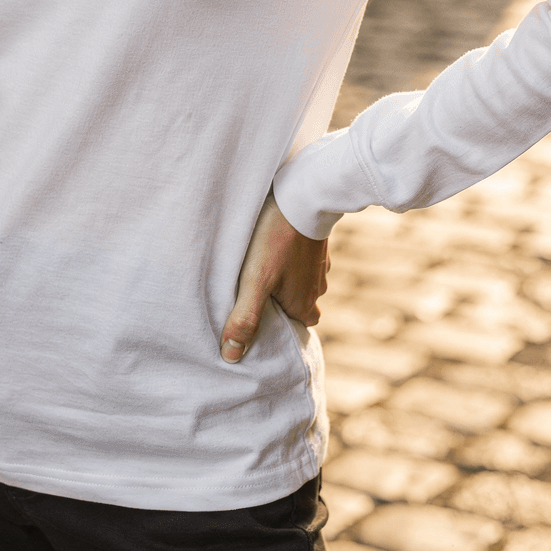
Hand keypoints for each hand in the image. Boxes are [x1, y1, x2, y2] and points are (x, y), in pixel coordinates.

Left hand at [220, 192, 329, 362]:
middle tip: (256, 295)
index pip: (293, 330)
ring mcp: (319, 265)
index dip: (276, 328)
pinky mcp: (316, 243)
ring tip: (261, 270)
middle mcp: (317, 288)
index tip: (258, 320)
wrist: (304, 194)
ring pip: (301, 283)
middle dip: (280, 305)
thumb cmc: (277, 239)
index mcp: (304, 305)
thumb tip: (231, 356)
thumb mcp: (255, 281)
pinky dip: (290, 258)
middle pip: (298, 307)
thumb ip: (245, 318)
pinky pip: (302, 259)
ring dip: (284, 281)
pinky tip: (274, 247)